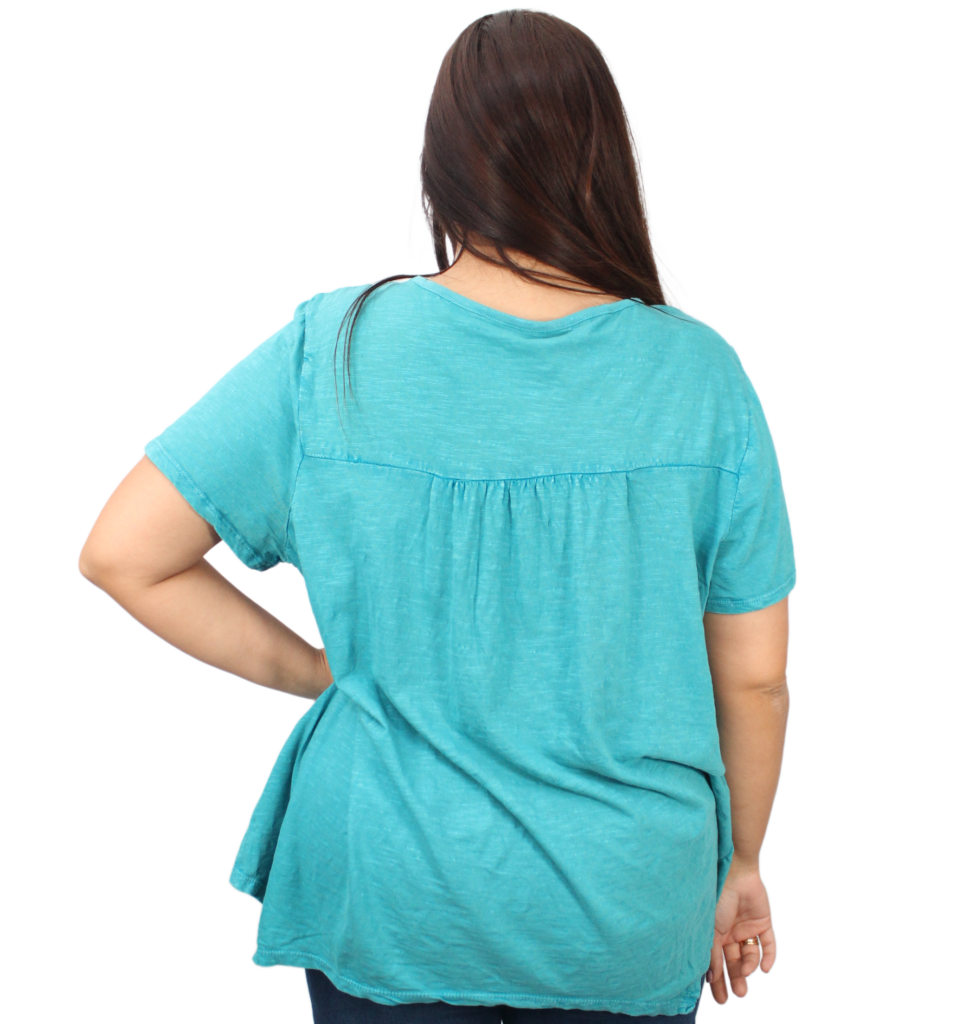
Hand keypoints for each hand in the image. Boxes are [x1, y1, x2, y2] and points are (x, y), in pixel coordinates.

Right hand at [708, 856, 776, 1005]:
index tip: (721, 1000)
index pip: (717, 962)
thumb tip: (711, 978)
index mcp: (714, 933)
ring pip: (750, 955)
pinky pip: (768, 944)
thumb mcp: (710, 930)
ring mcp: (747, 927)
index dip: (719, 981)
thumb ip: (712, 953)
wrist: (734, 873)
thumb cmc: (716, 899)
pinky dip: (768, 957)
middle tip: (739, 994)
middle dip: (736, 979)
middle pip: (734, 962)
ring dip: (749, 967)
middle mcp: (731, 932)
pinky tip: (764, 968)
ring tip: (747, 971)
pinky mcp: (763, 922)